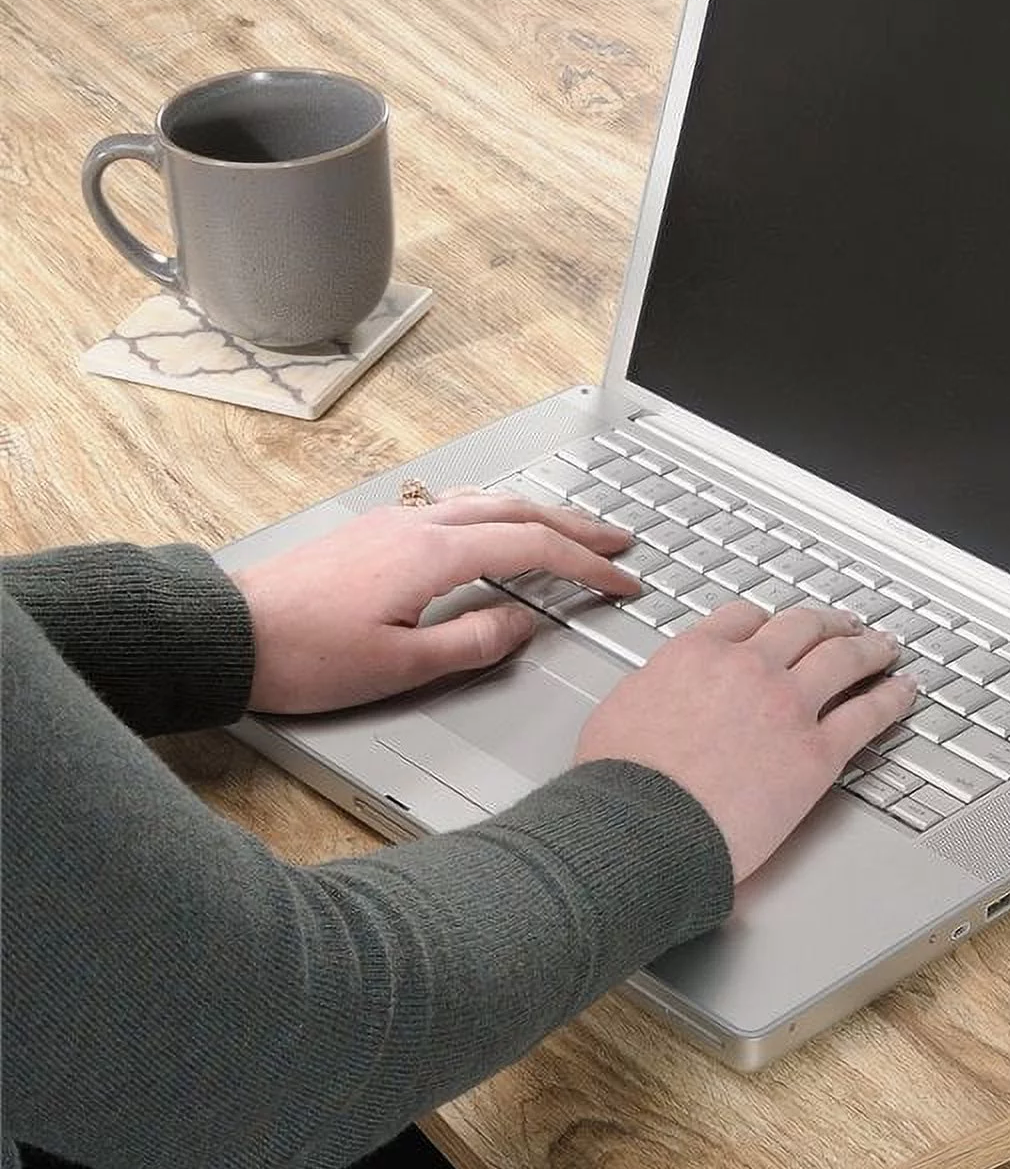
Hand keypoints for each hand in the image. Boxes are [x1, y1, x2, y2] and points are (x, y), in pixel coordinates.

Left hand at [231, 489, 639, 712]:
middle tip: (618, 541)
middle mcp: (415, 525)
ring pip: (484, 501)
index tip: (622, 581)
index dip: (586, 565)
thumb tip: (522, 624)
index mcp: (432, 554)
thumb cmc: (305, 656)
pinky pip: (453, 508)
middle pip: (515, 510)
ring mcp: (392, 523)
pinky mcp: (373, 534)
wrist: (228, 636)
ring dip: (537, 514)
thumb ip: (475, 642)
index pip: (532, 548)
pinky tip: (496, 529)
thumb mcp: (404, 666)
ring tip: (571, 532)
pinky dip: (496, 514)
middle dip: (575, 526)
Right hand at [573, 602, 916, 881]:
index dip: (768, 621)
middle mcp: (748, 668)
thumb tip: (659, 695)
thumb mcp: (621, 711)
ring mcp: (788, 706)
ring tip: (884, 648)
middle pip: (802, 627)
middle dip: (827, 623)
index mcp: (697, 654)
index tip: (777, 626)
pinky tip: (904, 692)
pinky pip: (868, 714)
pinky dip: (893, 698)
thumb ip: (655, 691)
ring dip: (870, 648)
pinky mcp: (817, 753)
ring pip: (844, 657)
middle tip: (842, 625)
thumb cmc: (622, 785)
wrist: (641, 827)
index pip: (744, 618)